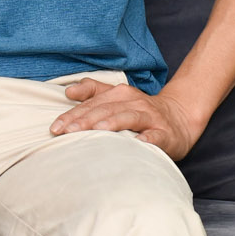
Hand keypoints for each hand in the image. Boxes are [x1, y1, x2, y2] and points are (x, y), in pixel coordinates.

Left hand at [54, 79, 204, 160]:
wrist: (180, 117)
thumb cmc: (140, 111)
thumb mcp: (117, 98)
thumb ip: (93, 91)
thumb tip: (68, 91)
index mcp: (119, 94)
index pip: (91, 104)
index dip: (72, 115)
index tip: (55, 128)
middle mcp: (134, 102)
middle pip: (106, 110)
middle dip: (86, 120)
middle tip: (68, 131)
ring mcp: (150, 117)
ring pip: (129, 118)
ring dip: (113, 123)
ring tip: (97, 131)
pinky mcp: (165, 134)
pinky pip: (155, 136)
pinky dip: (147, 139)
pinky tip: (138, 144)